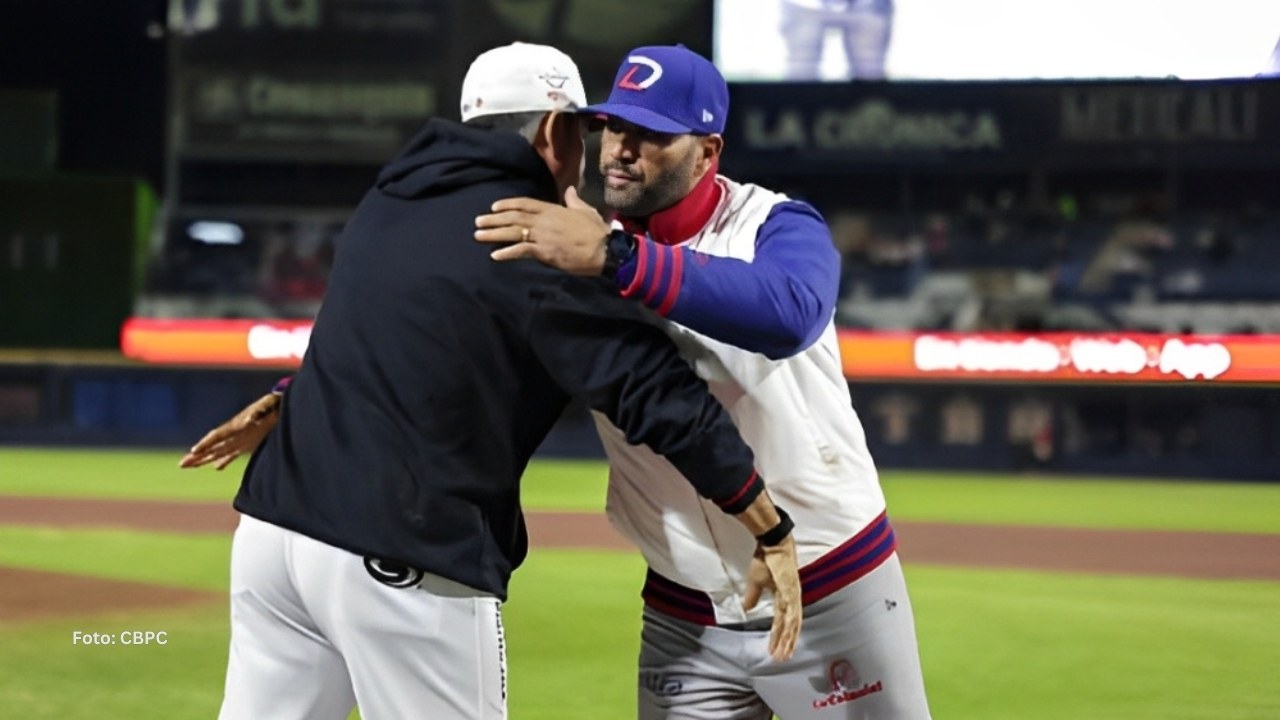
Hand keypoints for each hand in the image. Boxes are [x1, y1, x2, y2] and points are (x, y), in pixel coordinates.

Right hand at [178, 393, 279, 469]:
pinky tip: (215, 467)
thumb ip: (258, 411)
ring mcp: (239, 438)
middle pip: (212, 446)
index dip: (206, 443)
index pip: (217, 435)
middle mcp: (233, 432)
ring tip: (188, 466)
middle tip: (182, 464)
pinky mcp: (247, 443)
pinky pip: (232, 453)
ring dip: (204, 458)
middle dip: (197, 455)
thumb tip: (250, 419)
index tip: (194, 451)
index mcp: (236, 424)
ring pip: (217, 451)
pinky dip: (223, 460)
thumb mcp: (267, 405)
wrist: (280, 405)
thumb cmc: (273, 404)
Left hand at [474, 186, 610, 274]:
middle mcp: (544, 220)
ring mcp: (543, 235)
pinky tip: (495, 255)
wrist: (604, 249)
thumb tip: (569, 190)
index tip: (493, 206)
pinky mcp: (545, 251)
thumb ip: (574, 200)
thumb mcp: (585, 211)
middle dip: (494, 219)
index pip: (525, 203)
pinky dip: (507, 252)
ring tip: (478, 236)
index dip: (508, 204)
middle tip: (477, 222)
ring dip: (494, 234)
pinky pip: (521, 250)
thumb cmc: (597, 231)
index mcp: (553, 209)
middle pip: (514, 217)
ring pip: (513, 232)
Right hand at [743, 535, 801, 661]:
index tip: (773, 649)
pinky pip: (792, 613)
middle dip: (784, 643)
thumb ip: (752, 597)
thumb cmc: (764, 559)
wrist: (770, 543)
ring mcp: (793, 595)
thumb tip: (747, 609)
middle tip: (780, 659)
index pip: (782, 620)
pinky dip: (791, 627)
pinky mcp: (792, 591)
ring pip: (793, 623)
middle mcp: (792, 598)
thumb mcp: (755, 582)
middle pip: (790, 626)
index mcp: (784, 596)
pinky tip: (788, 638)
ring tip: (783, 654)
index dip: (778, 635)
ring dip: (788, 640)